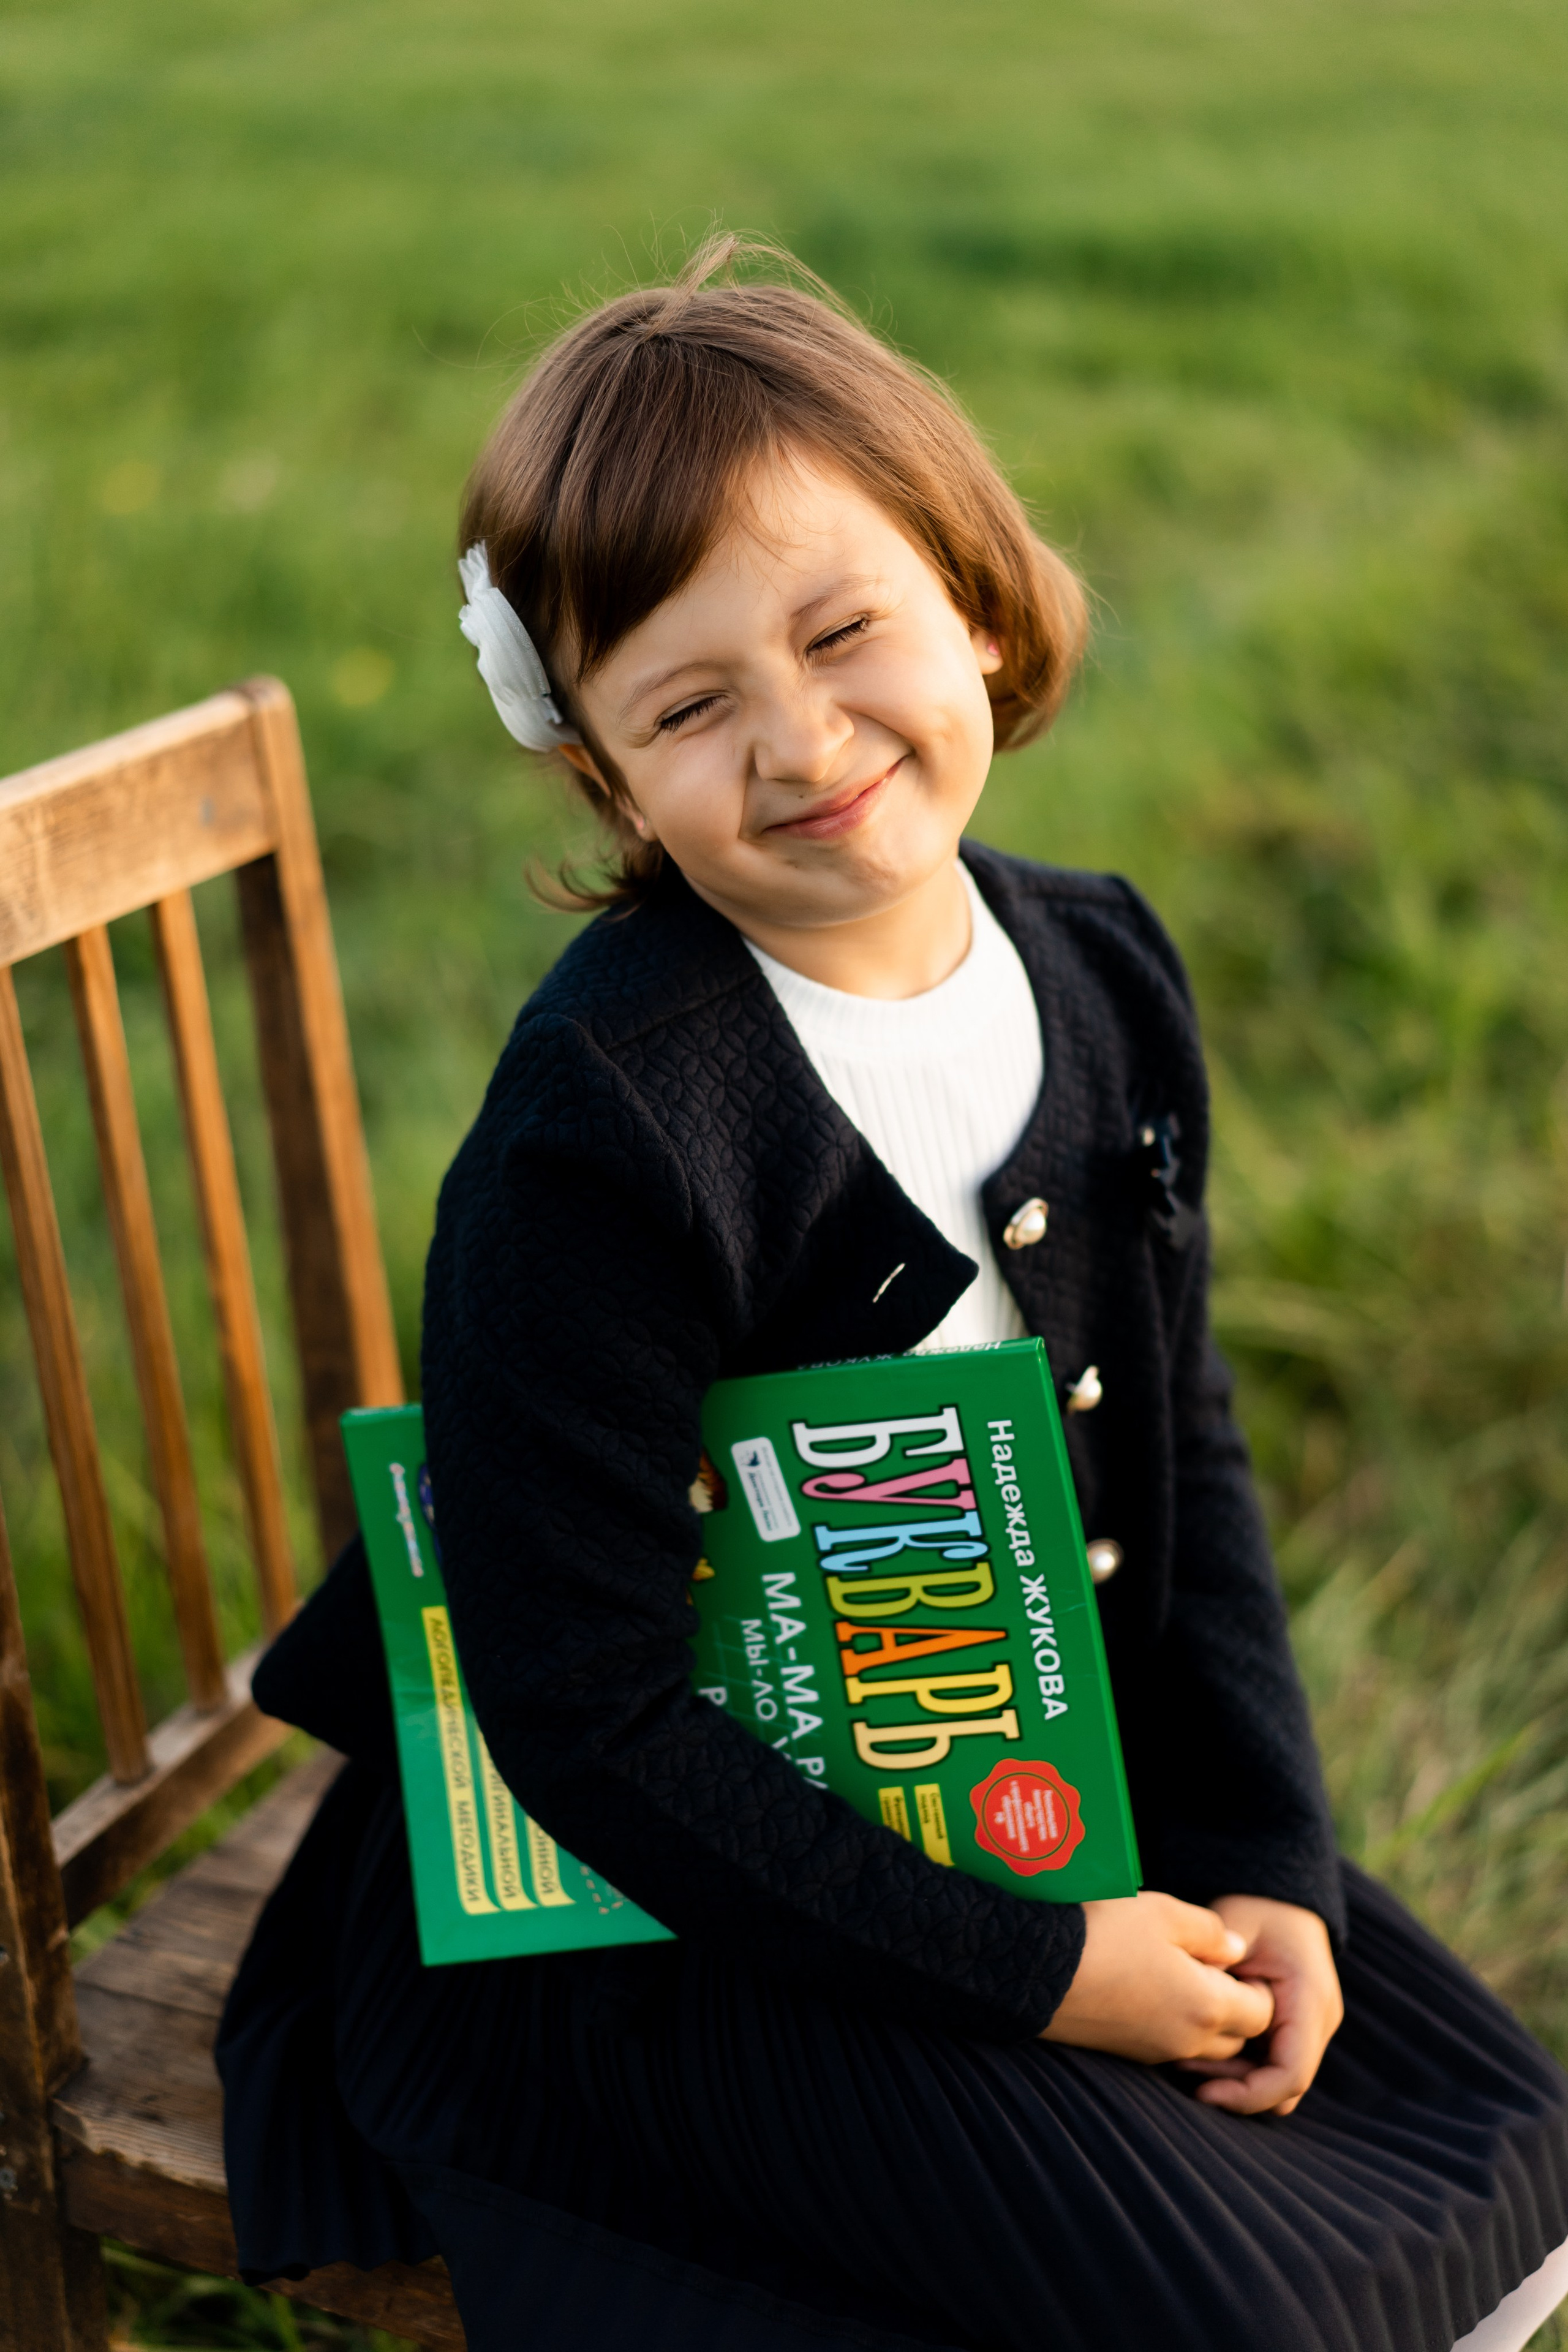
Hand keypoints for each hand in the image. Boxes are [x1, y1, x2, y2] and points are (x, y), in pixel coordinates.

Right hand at [1041, 1891, 1275, 2065]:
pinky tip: (1150, 1990)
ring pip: (1203, 2048)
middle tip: (1214, 1968)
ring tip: (1182, 1977)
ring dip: (1205, 2020)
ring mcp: (1155, 2052)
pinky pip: (1169, 2046)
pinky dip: (1174, 2025)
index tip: (1238, 1959)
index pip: (1264, 2014)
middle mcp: (1187, 2040)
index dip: (1260, 1986)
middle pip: (1238, 2039)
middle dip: (1238, 2009)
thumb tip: (1237, 1950)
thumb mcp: (1165, 1913)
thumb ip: (1212, 1932)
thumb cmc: (1106, 1933)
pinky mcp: (1126, 2053)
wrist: (1036, 1970)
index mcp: (1207, 2007)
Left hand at [1179, 1895, 1342, 2116]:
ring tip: (1188, 2057)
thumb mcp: (1234, 1927)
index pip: (1290, 2074)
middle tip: (1186, 2070)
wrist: (1277, 1897)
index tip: (1203, 2092)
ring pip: (1278, 2082)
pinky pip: (1272, 2065)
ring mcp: (1310, 2027)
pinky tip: (1204, 2045)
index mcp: (1310, 2000)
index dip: (1249, 2094)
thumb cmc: (1255, 1907)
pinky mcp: (1294, 2028)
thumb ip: (1218, 1964)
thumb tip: (1190, 1998)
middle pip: (1285, 2088)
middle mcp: (1319, 2021)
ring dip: (1237, 2080)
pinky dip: (1241, 2066)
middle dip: (1237, 2089)